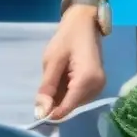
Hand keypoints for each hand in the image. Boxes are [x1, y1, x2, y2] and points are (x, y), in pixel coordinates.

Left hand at [35, 6, 105, 120]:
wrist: (84, 23)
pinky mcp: (97, 86)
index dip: (51, 113)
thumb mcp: (52, 61)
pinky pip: (78, 97)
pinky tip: (64, 80)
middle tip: (46, 86)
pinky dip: (68, 93)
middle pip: (71, 106)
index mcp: (87, 80)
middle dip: (56, 103)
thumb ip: (47, 88)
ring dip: (61, 97)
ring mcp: (99, 87)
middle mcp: (97, 87)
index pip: (67, 107)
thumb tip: (40, 113)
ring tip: (57, 78)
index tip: (37, 113)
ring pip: (74, 103)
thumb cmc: (67, 38)